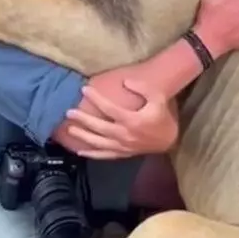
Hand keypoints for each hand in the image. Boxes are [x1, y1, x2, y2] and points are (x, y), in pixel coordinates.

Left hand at [64, 80, 178, 158]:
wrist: (168, 140)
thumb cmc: (162, 116)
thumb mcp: (158, 98)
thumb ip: (143, 88)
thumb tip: (125, 81)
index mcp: (132, 120)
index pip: (109, 109)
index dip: (96, 98)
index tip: (84, 89)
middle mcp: (125, 135)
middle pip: (99, 127)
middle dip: (83, 119)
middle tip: (69, 111)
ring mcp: (123, 146)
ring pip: (99, 143)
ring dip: (83, 136)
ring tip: (70, 129)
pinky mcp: (122, 154)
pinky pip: (104, 155)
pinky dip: (91, 154)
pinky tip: (79, 151)